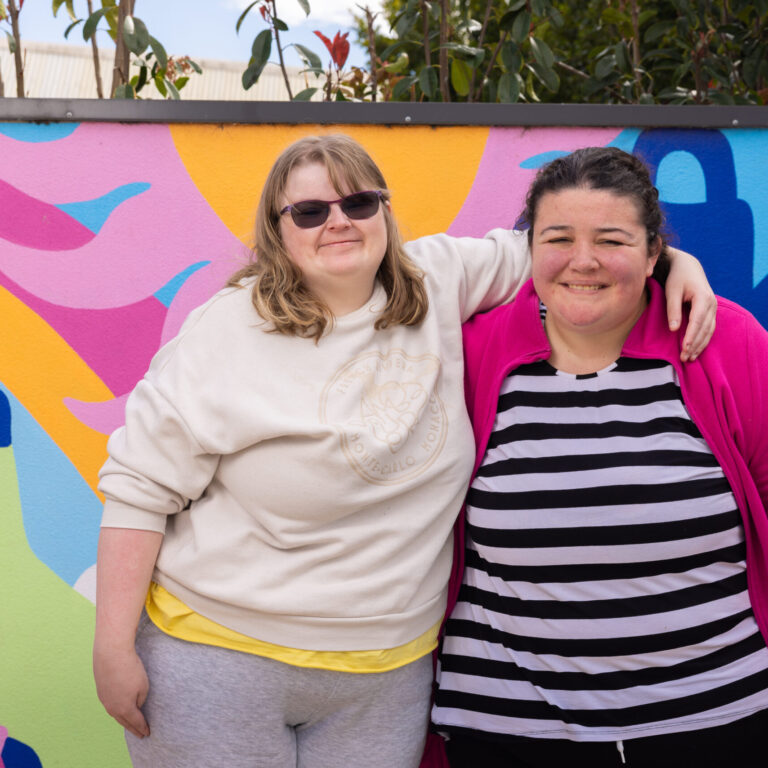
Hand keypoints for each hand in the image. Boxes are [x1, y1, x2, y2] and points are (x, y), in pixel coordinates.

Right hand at [93, 644, 149, 738]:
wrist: (111, 654)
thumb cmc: (130, 669)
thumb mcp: (143, 686)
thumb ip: (140, 700)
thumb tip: (135, 705)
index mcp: (124, 709)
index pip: (136, 722)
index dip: (142, 728)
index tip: (147, 733)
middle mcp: (112, 708)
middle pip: (124, 722)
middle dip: (133, 728)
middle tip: (139, 734)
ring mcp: (104, 700)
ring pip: (115, 714)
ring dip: (123, 719)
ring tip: (129, 723)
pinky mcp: (101, 691)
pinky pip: (110, 705)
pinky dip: (116, 709)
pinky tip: (119, 709)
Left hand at [665, 247, 716, 361]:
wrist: (688, 267)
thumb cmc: (677, 278)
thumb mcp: (672, 291)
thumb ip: (672, 309)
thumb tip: (673, 329)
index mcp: (703, 297)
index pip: (698, 320)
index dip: (691, 335)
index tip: (684, 348)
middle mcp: (712, 304)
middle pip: (705, 329)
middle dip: (695, 344)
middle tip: (684, 358)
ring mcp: (713, 308)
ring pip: (709, 331)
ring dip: (700, 345)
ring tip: (689, 358)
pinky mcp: (710, 311)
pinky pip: (709, 329)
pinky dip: (703, 340)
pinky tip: (695, 350)